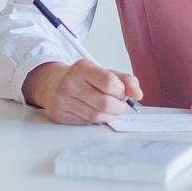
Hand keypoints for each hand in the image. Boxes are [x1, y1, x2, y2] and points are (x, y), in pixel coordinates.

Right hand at [23, 60, 142, 124]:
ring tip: (111, 111)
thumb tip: (138, 95)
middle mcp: (69, 83)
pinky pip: (85, 123)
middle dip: (119, 108)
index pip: (110, 82)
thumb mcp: (104, 72)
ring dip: (110, 116)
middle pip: (104, 103)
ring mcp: (61, 99)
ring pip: (96, 116)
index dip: (122, 92)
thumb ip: (125, 80)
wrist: (53, 83)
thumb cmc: (83, 78)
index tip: (124, 94)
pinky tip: (96, 113)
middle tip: (122, 107)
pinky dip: (96, 121)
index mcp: (82, 68)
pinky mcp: (58, 114)